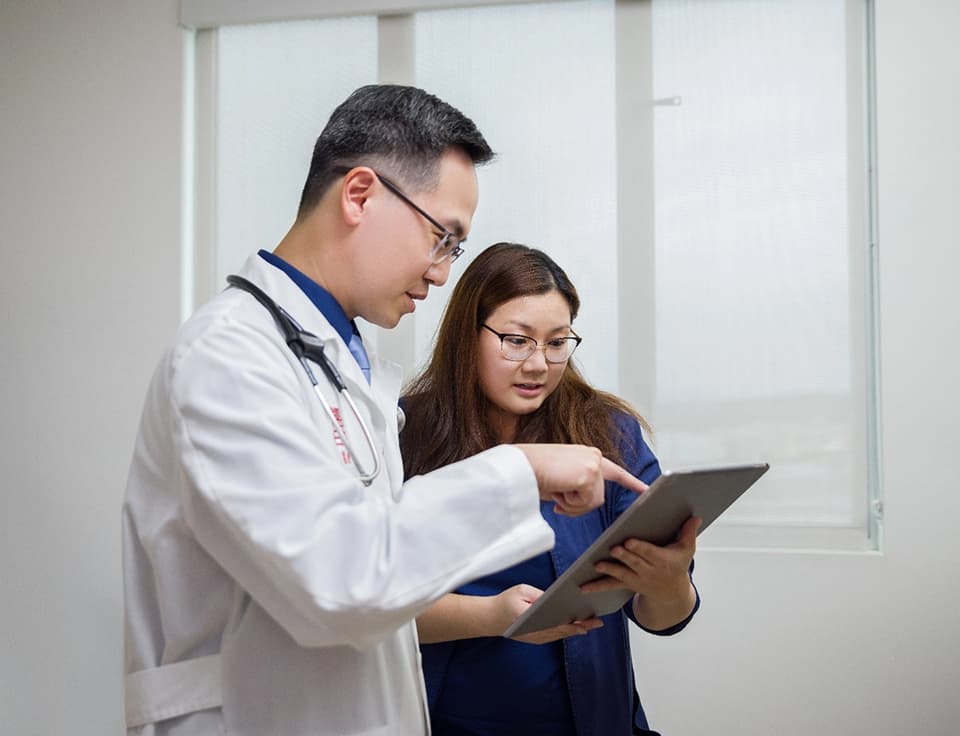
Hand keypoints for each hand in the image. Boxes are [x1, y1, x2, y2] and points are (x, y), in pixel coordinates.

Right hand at [496, 584, 603, 643]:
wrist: (489, 618)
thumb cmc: (505, 601)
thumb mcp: (522, 591)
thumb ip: (540, 596)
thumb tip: (557, 600)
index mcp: (531, 619)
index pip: (556, 623)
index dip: (572, 623)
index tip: (585, 621)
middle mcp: (534, 632)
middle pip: (561, 631)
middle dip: (580, 627)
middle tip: (597, 622)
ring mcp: (534, 638)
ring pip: (559, 636)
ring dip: (575, 631)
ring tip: (591, 624)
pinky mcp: (534, 639)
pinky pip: (553, 637)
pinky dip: (565, 633)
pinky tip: (575, 628)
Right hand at [517, 444, 647, 515]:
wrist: (520, 466)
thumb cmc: (533, 473)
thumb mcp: (561, 480)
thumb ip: (577, 487)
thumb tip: (584, 503)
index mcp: (586, 456)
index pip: (615, 471)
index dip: (631, 483)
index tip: (646, 490)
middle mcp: (593, 456)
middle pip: (599, 497)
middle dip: (578, 506)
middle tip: (558, 502)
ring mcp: (593, 464)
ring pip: (593, 503)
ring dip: (572, 505)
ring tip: (556, 492)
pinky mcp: (589, 474)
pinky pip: (585, 503)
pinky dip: (569, 503)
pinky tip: (558, 489)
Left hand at [579, 516, 700, 600]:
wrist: (672, 593)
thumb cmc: (678, 565)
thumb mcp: (687, 549)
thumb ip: (688, 532)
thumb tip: (695, 516)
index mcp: (663, 561)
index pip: (651, 553)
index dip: (640, 548)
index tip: (629, 541)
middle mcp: (650, 572)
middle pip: (635, 563)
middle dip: (624, 556)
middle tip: (614, 549)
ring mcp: (637, 579)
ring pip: (622, 574)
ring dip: (610, 570)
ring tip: (598, 565)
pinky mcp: (627, 584)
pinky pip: (611, 585)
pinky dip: (597, 586)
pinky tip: (583, 587)